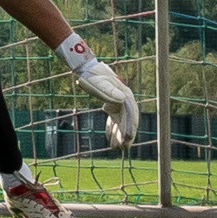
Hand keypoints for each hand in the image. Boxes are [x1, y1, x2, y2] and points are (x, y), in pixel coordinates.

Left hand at [56, 32, 140, 150]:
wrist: (86, 69)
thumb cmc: (92, 76)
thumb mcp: (99, 82)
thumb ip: (109, 90)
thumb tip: (122, 99)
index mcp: (124, 95)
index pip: (130, 113)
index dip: (130, 126)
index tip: (128, 138)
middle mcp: (124, 100)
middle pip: (128, 120)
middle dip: (126, 134)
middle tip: (123, 148)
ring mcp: (118, 103)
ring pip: (121, 122)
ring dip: (119, 135)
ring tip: (115, 148)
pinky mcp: (112, 105)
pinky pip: (114, 120)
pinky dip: (111, 129)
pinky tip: (109, 139)